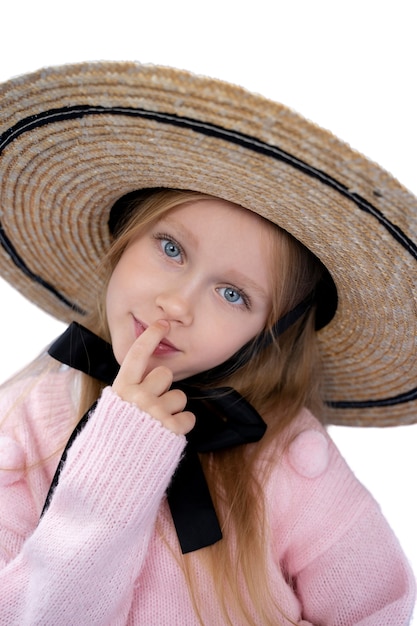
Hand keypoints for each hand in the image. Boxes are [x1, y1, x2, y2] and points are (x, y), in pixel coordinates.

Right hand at [112, 320, 194, 434]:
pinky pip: (188, 418)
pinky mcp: (171, 429)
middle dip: (163, 387)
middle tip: (152, 404)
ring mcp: (155, 413)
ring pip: (180, 396)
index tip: (162, 323)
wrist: (111, 477)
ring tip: (157, 424)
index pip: (136, 355)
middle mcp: (138, 397)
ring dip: (173, 408)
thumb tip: (143, 376)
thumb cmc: (111, 442)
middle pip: (165, 374)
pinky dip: (181, 426)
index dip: (150, 336)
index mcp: (121, 389)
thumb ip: (127, 392)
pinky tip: (167, 434)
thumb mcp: (111, 410)